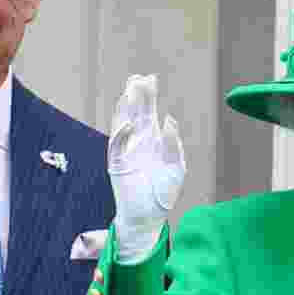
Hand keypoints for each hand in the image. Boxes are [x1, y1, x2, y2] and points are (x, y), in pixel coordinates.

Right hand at [108, 75, 185, 262]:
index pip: (148, 112)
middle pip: (135, 113)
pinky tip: (129, 123)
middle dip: (136, 96)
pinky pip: (116, 146)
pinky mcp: (117, 166)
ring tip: (128, 92)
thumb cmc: (163, 195)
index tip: (151, 78)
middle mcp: (138, 143)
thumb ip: (173, 145)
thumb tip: (168, 120)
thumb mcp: (177, 168)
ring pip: (122, 125)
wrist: (149, 217)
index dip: (149, 96)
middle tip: (137, 77)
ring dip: (124, 109)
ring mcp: (126, 153)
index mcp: (152, 141)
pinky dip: (121, 134)